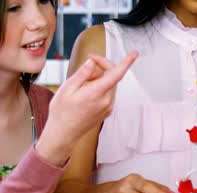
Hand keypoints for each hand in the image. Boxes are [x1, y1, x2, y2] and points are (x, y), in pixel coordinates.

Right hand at [37, 51, 137, 165]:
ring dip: (100, 77)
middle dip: (102, 66)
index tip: (134, 54)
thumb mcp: (67, 88)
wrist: (63, 134)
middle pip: (112, 76)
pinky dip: (100, 86)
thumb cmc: (62, 113)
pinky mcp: (107, 111)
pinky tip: (87, 90)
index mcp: (96, 93)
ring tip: (83, 81)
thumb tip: (92, 63)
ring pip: (110, 84)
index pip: (116, 74)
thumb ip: (82, 73)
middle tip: (89, 60)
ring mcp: (108, 107)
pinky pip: (108, 93)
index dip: (127, 62)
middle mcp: (106, 101)